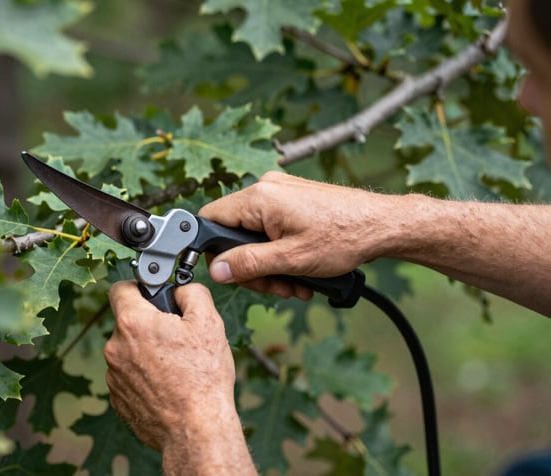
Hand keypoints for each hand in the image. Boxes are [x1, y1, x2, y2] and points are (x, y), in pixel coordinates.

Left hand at [104, 281, 255, 473]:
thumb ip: (191, 293)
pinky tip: (168, 386)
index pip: (121, 288)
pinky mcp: (117, 399)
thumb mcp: (209, 322)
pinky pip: (129, 377)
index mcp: (133, 322)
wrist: (196, 430)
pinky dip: (144, 377)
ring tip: (176, 367)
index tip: (154, 297)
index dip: (139, 288)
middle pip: (127, 322)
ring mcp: (113, 376)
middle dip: (149, 325)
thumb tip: (180, 289)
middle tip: (177, 338)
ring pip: (128, 351)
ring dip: (146, 352)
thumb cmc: (203, 377)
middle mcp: (115, 347)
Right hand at [199, 171, 397, 296]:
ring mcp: (281, 191)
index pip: (211, 219)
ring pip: (254, 233)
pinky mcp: (293, 198)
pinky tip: (299, 270)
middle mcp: (266, 188)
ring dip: (268, 263)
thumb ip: (248, 264)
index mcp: (260, 198)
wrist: (383, 225)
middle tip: (274, 287)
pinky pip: (271, 227)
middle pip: (233, 231)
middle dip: (250, 265)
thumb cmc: (345, 237)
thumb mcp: (291, 260)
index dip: (214, 250)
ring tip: (293, 284)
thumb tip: (216, 269)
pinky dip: (280, 250)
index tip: (233, 273)